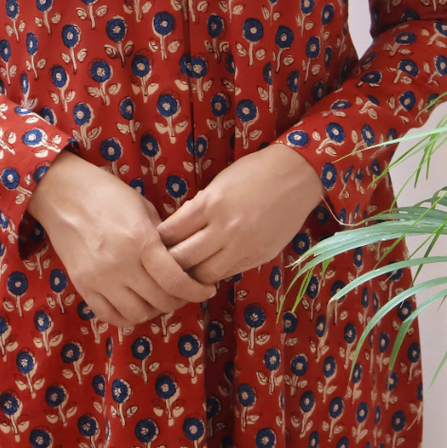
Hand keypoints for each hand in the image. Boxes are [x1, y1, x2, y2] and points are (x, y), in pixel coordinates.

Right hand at [27, 151, 217, 327]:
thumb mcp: (143, 208)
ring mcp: (99, 279)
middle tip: (183, 293)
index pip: (176, 281)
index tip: (206, 290)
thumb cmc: (107, 194)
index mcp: (140, 241)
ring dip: (155, 310)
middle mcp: (121, 265)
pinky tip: (135, 304)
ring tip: (158, 298)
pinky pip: (110, 316)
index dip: (196, 291)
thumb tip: (182, 261)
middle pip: (161, 301)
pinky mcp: (83, 286)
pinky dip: (128, 316)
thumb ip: (162, 238)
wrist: (62, 193)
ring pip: (138, 314)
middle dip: (179, 300)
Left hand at [155, 143, 325, 283]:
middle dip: (169, 264)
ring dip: (192, 275)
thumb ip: (198, 209)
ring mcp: (243, 246)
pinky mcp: (259, 257)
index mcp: (209, 204)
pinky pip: (228, 273)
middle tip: (161, 264)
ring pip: (205, 275)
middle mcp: (224, 228)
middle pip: (183, 259)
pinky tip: (209, 268)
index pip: (170, 233)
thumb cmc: (252, 173)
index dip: (157, 242)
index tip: (151, 244)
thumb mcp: (217, 185)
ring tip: (184, 272)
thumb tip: (177, 231)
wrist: (295, 176)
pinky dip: (215, 273)